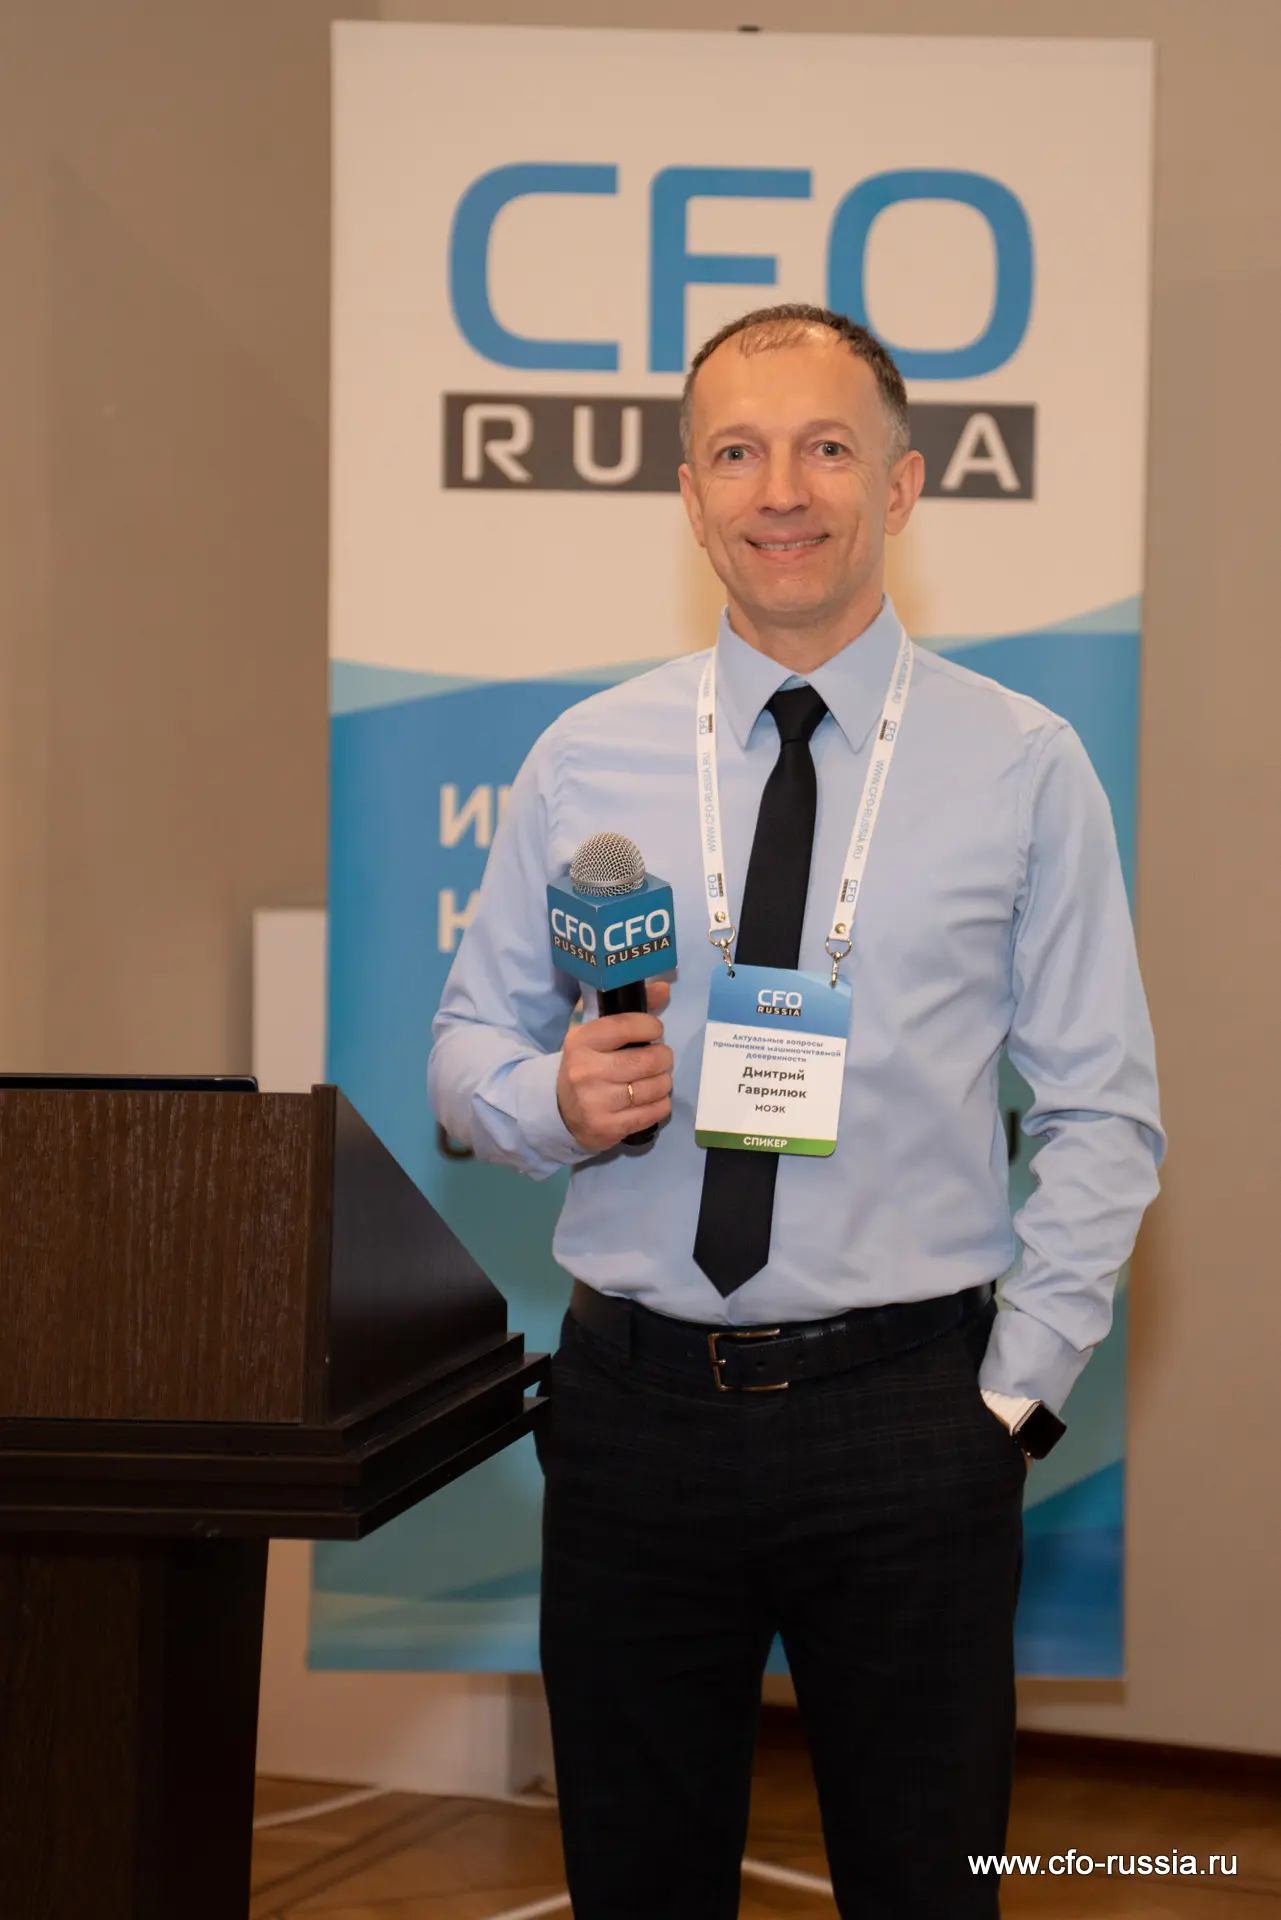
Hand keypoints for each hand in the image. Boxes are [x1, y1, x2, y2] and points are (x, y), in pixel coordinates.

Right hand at [556, 980, 673, 1151]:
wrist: (559, 1109)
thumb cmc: (586, 1064)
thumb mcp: (597, 1034)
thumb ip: (630, 1010)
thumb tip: (664, 988)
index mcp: (581, 1041)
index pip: (626, 1026)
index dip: (650, 1026)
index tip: (654, 1030)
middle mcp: (585, 1071)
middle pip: (646, 1060)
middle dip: (663, 1057)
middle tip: (660, 1058)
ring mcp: (595, 1102)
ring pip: (654, 1087)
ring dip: (664, 1081)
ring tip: (656, 1079)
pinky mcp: (607, 1127)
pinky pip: (653, 1113)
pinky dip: (661, 1104)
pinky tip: (653, 1099)